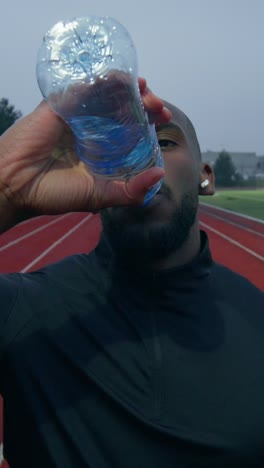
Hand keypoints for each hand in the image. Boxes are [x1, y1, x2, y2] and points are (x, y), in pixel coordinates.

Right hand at [0, 78, 170, 216]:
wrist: (16, 183)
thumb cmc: (55, 193)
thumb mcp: (100, 196)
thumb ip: (129, 191)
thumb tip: (159, 176)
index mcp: (103, 153)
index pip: (133, 132)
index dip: (150, 123)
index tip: (165, 118)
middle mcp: (94, 133)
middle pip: (125, 110)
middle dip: (145, 105)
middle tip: (157, 107)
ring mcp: (79, 117)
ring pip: (109, 96)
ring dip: (130, 90)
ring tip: (145, 93)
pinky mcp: (63, 105)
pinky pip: (86, 87)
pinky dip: (106, 80)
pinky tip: (122, 80)